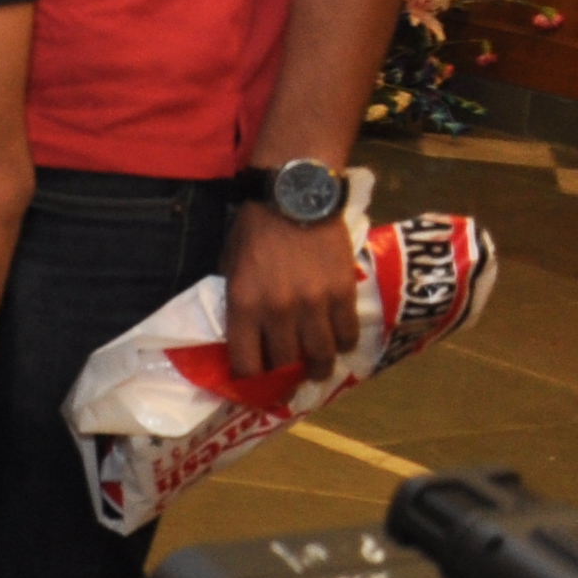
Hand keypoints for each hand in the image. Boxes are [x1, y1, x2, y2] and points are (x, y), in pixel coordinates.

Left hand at [225, 197, 364, 383]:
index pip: (246, 362)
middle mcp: (278, 312)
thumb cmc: (255, 230)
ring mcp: (314, 305)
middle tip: (287, 374)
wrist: (294, 198)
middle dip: (284, 373)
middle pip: (284, 363)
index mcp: (244, 305)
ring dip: (318, 368)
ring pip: (320, 356)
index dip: (250, 378)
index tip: (255, 379)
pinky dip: (342, 344)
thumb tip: (244, 335)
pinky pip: (347, 335)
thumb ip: (238, 302)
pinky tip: (337, 342)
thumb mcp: (231, 266)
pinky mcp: (343, 294)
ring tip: (317, 369)